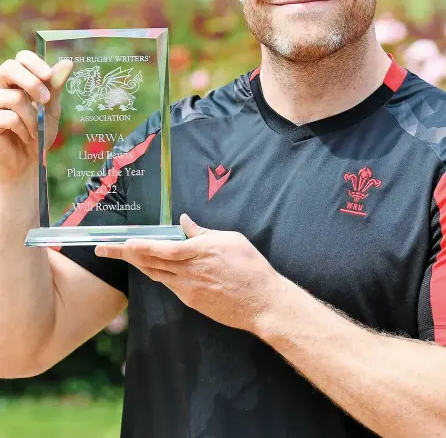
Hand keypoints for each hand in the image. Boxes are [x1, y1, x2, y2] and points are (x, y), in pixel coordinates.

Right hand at [0, 51, 72, 181]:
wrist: (29, 162)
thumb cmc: (39, 133)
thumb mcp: (50, 109)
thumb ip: (55, 87)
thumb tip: (68, 63)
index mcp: (17, 81)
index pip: (20, 58)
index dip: (34, 62)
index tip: (49, 76)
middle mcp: (1, 87)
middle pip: (9, 67)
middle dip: (32, 83)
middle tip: (45, 100)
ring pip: (13, 97)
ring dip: (32, 116)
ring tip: (36, 129)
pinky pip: (8, 117)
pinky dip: (23, 129)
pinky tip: (25, 136)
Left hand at [95, 214, 282, 331]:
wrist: (261, 302)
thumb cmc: (251, 267)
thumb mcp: (231, 240)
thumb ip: (203, 232)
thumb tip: (185, 221)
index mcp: (199, 252)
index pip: (162, 248)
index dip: (140, 245)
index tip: (122, 241)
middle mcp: (189, 272)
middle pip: (150, 262)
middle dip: (125, 254)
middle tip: (105, 248)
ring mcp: (188, 289)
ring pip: (155, 274)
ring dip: (137, 264)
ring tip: (122, 254)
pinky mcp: (192, 301)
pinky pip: (168, 285)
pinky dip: (156, 274)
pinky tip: (150, 268)